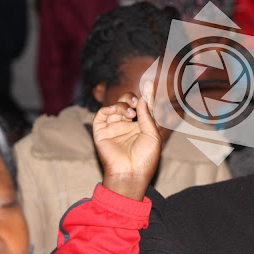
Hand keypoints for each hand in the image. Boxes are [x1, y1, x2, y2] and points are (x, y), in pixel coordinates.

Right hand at [93, 81, 161, 200]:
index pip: (143, 106)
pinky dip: (107, 108)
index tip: (149, 81)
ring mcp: (114, 128)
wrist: (131, 173)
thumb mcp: (152, 134)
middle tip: (135, 102)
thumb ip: (147, 115)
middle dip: (131, 98)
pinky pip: (101, 115)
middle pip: (127, 103)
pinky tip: (114, 110)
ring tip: (130, 114)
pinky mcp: (101, 132)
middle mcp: (127, 126)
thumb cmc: (145, 158)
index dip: (146, 94)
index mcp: (141, 127)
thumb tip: (142, 98)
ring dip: (123, 105)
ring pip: (115, 107)